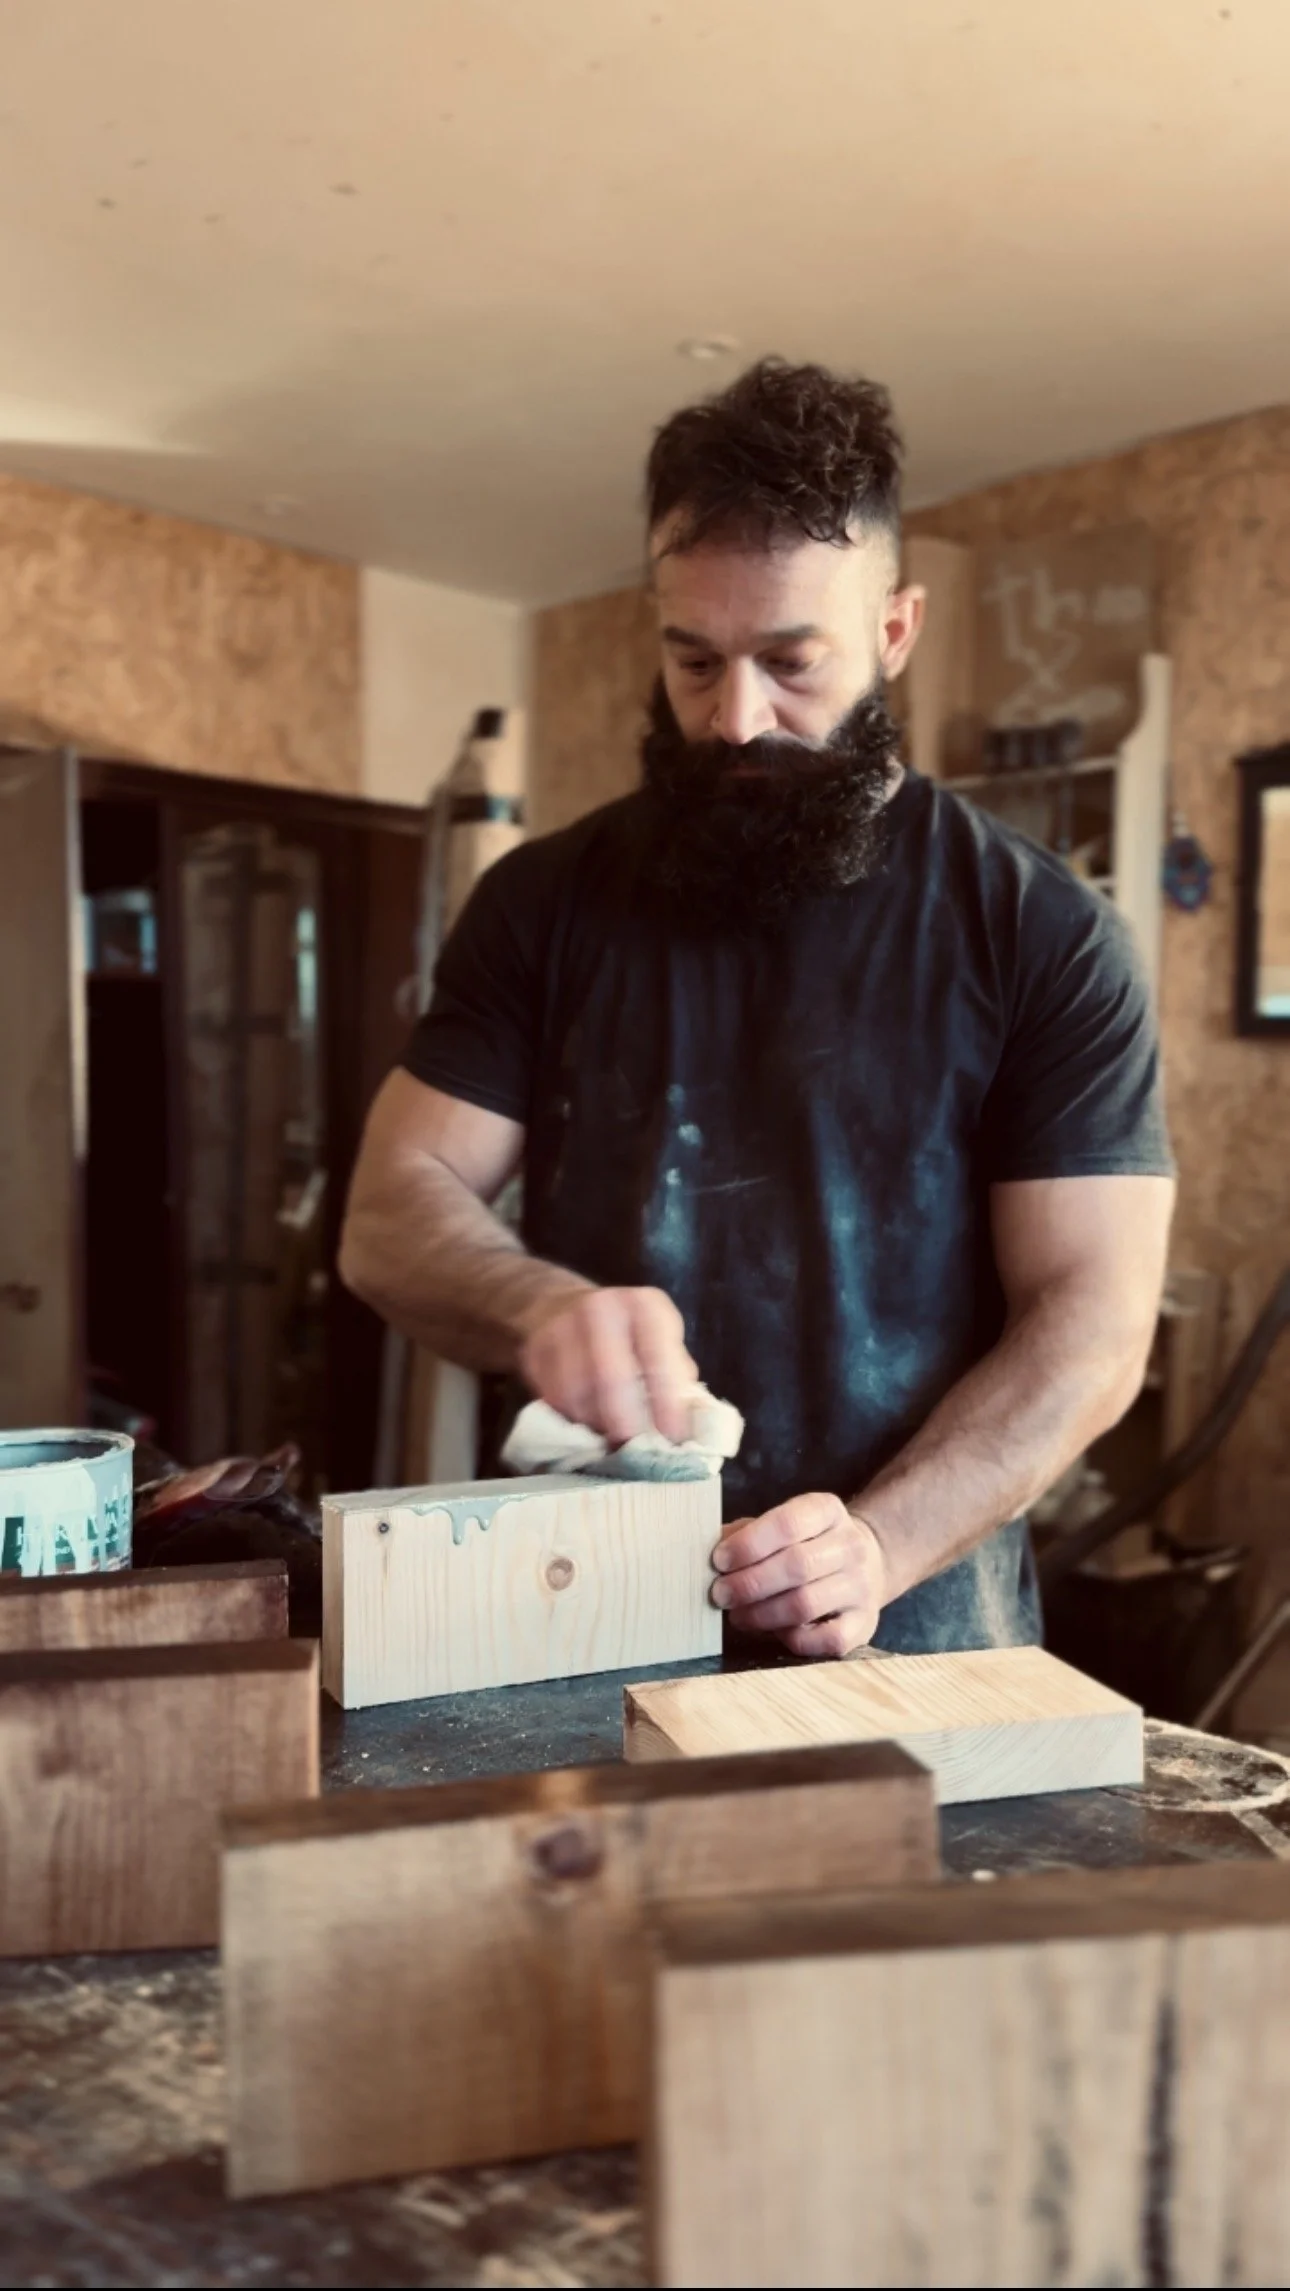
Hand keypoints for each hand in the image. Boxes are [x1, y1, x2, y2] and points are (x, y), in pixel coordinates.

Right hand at [517, 1285, 697, 1445]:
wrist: (556, 1304)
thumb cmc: (625, 1333)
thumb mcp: (659, 1338)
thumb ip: (676, 1376)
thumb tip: (692, 1426)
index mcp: (644, 1306)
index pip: (658, 1360)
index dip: (667, 1405)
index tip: (674, 1441)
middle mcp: (601, 1309)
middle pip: (612, 1378)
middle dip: (626, 1424)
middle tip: (636, 1455)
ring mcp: (561, 1327)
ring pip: (578, 1394)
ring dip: (596, 1427)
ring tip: (612, 1444)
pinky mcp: (534, 1351)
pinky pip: (553, 1399)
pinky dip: (571, 1422)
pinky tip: (586, 1429)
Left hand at [711, 1493, 888, 1657]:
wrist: (864, 1564)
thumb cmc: (805, 1544)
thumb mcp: (778, 1525)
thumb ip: (744, 1534)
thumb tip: (704, 1551)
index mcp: (827, 1510)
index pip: (788, 1524)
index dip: (748, 1544)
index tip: (718, 1561)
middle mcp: (851, 1546)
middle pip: (796, 1566)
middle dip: (749, 1584)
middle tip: (719, 1594)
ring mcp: (861, 1587)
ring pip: (806, 1604)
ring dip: (762, 1614)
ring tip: (738, 1615)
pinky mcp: (865, 1624)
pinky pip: (825, 1639)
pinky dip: (792, 1639)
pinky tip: (774, 1631)